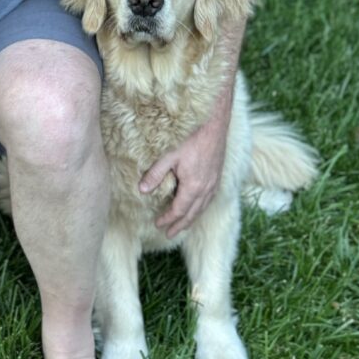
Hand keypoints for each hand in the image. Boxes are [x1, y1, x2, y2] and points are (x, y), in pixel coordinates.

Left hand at [139, 107, 228, 238]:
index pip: (179, 210)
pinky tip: (196, 206)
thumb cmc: (190, 137)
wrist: (214, 123)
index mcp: (193, 186)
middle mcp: (206, 189)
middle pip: (192, 214)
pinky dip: (200, 208)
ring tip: (181, 225)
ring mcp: (214, 183)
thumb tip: (141, 190)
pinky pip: (209, 199)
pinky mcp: (217, 176)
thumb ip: (155, 174)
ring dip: (191, 218)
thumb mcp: (168, 155)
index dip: (168, 219)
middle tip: (169, 234)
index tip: (158, 225)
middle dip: (180, 225)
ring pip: (202, 208)